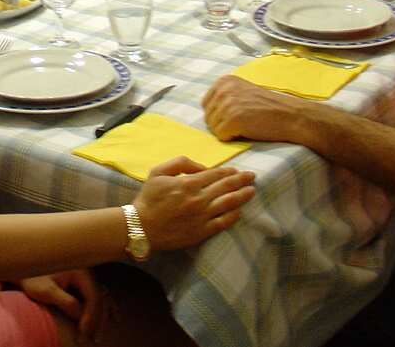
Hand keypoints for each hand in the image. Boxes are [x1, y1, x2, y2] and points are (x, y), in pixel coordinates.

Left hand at [18, 270, 109, 340]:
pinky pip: (101, 296)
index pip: (93, 296)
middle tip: (93, 340)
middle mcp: (87, 272)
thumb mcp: (46, 291)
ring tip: (97, 336)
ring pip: (103, 299)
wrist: (25, 270)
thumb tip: (81, 316)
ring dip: (102, 318)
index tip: (83, 333)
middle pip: (101, 299)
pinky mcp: (84, 283)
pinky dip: (105, 309)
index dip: (91, 317)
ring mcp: (87, 277)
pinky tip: (114, 317)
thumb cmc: (33, 279)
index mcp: (80, 271)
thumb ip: (66, 302)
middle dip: (98, 321)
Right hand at [133, 157, 255, 251]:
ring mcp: (202, 216)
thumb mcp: (158, 172)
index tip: (238, 170)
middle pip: (226, 187)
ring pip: (229, 203)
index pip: (215, 174)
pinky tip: (240, 211)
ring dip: (242, 196)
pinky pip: (223, 222)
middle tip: (252, 176)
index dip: (229, 171)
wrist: (141, 227)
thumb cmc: (148, 198)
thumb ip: (180, 163)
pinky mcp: (202, 231)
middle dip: (241, 180)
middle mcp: (198, 199)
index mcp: (188, 183)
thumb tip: (202, 167)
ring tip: (252, 191)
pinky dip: (234, 215)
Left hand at [203, 74, 316, 141]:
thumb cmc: (269, 107)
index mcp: (225, 80)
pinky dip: (233, 138)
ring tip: (247, 125)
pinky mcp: (232, 119)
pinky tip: (248, 130)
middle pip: (208, 117)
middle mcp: (223, 89)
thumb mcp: (244, 92)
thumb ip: (225, 96)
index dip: (220, 115)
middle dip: (223, 124)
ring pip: (213, 128)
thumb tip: (207, 111)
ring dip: (228, 131)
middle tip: (245, 121)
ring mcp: (227, 104)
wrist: (291, 116)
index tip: (238, 114)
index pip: (206, 104)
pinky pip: (221, 136)